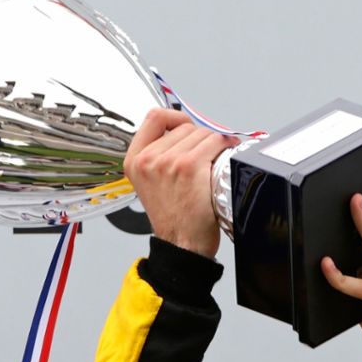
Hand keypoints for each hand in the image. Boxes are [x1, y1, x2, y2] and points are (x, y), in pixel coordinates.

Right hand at [124, 108, 237, 257]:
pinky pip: (214, 142)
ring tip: (215, 159)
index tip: (186, 125)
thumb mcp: (151, 184)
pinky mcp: (189, 167)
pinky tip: (226, 154)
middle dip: (200, 137)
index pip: (154, 118)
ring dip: (213, 142)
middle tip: (208, 152)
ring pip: (201, 133)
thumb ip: (158, 157)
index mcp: (135, 161)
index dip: (174, 117)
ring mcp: (168, 162)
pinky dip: (225, 145)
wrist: (182, 244)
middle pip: (183, 126)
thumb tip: (185, 135)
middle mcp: (148, 159)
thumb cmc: (174, 218)